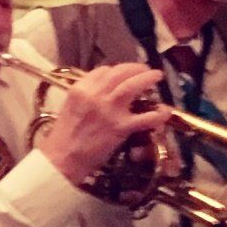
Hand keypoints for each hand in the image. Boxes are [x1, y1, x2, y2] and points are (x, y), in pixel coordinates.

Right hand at [36, 63, 169, 188]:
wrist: (62, 158)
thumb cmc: (63, 136)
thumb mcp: (70, 106)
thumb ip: (86, 95)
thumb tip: (104, 90)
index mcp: (80, 89)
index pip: (103, 71)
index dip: (116, 70)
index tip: (123, 74)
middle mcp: (95, 95)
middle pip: (120, 73)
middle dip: (136, 68)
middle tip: (146, 70)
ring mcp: (109, 110)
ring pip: (133, 86)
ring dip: (147, 78)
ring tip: (156, 76)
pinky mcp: (120, 127)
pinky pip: (145, 117)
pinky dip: (158, 114)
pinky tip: (164, 111)